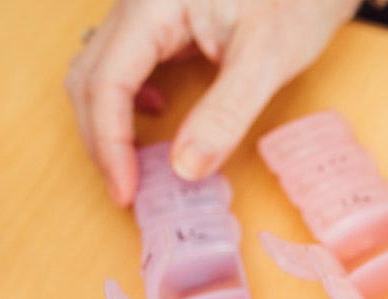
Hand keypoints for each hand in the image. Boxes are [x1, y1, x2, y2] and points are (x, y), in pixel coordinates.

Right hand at [66, 0, 359, 204]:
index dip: (109, 142)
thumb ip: (225, 114)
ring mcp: (143, 8)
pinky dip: (126, 96)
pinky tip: (156, 110)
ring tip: (135, 165)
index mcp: (152, 4)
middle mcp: (136, 2)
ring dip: (109, 120)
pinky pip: (122, 60)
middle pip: (89, 77)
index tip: (125, 191)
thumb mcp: (266, 60)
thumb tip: (185, 170)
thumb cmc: (298, 1)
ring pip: (98, 69)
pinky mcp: (158, 18)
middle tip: (126, 190)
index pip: (106, 81)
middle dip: (102, 138)